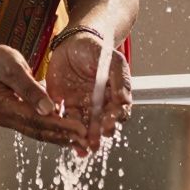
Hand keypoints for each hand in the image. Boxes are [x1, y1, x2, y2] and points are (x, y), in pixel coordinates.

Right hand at [0, 40, 89, 149]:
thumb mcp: (14, 68)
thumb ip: (30, 89)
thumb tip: (48, 110)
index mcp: (3, 107)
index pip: (36, 120)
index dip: (59, 126)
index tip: (79, 129)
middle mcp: (5, 118)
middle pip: (38, 131)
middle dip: (63, 137)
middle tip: (85, 142)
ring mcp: (10, 119)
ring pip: (38, 132)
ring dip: (60, 137)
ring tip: (81, 142)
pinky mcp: (16, 116)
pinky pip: (36, 126)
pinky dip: (53, 129)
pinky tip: (67, 131)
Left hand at [45, 31, 132, 151]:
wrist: (73, 41)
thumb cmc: (97, 49)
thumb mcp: (113, 60)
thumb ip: (121, 79)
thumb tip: (125, 100)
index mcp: (113, 94)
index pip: (116, 112)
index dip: (113, 120)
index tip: (109, 126)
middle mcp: (99, 103)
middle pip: (100, 123)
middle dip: (98, 134)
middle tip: (95, 143)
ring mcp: (82, 104)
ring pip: (84, 125)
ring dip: (83, 138)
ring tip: (82, 148)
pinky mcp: (64, 103)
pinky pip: (66, 118)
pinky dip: (66, 129)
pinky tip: (67, 140)